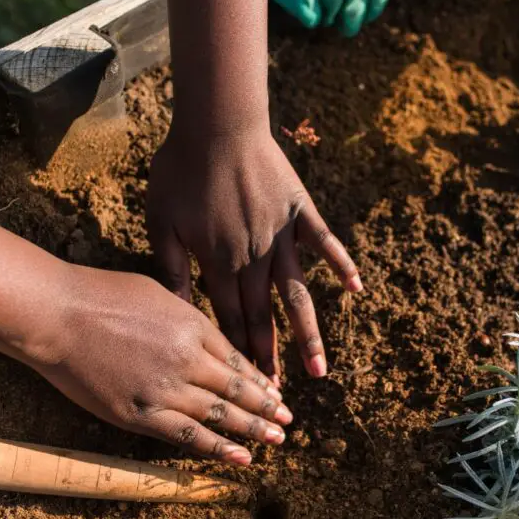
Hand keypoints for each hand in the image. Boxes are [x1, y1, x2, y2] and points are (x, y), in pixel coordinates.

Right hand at [33, 266, 291, 464]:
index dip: (258, 378)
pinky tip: (241, 457)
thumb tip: (202, 333)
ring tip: (276, 439)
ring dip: (252, 428)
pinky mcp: (140, 414)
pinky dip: (218, 447)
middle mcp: (188, 359)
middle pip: (236, 388)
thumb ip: (185, 316)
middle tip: (288, 419)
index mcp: (193, 325)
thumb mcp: (156, 292)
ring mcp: (165, 389)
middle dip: (266, 406)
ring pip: (220, 414)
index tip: (275, 391)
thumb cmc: (100, 295)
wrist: (58, 315)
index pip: (235, 359)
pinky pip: (187, 435)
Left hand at [146, 122, 361, 382]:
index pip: (228, 319)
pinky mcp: (300, 210)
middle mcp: (254, 257)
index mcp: (218, 262)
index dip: (236, 354)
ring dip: (307, 334)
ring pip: (296, 294)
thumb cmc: (180, 169)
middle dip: (268, 357)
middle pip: (262, 316)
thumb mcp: (161, 220)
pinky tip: (357, 289)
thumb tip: (176, 311)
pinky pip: (325, 242)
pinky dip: (342, 265)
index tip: (244, 386)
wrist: (216, 124)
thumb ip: (170, 268)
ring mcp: (281, 235)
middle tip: (277, 395)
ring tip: (319, 370)